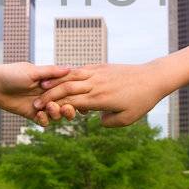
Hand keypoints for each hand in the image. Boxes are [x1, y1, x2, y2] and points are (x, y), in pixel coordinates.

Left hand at [0, 62, 80, 126]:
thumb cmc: (11, 73)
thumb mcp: (32, 72)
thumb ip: (50, 72)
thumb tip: (69, 68)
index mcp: (50, 82)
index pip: (68, 90)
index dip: (75, 94)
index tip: (79, 97)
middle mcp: (47, 94)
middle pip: (66, 104)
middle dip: (69, 108)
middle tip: (66, 108)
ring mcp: (40, 105)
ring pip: (56, 114)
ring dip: (56, 113)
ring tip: (49, 108)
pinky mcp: (31, 114)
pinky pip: (43, 121)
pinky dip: (44, 120)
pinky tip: (38, 115)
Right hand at [31, 63, 164, 126]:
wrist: (153, 78)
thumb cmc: (141, 101)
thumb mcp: (126, 119)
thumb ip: (108, 122)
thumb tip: (96, 120)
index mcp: (100, 99)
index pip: (71, 103)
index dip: (55, 107)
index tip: (42, 112)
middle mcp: (96, 84)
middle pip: (66, 88)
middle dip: (49, 96)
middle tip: (35, 102)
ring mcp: (98, 73)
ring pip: (71, 76)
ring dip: (55, 82)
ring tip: (42, 87)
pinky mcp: (101, 66)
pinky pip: (81, 69)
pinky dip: (68, 73)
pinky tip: (61, 77)